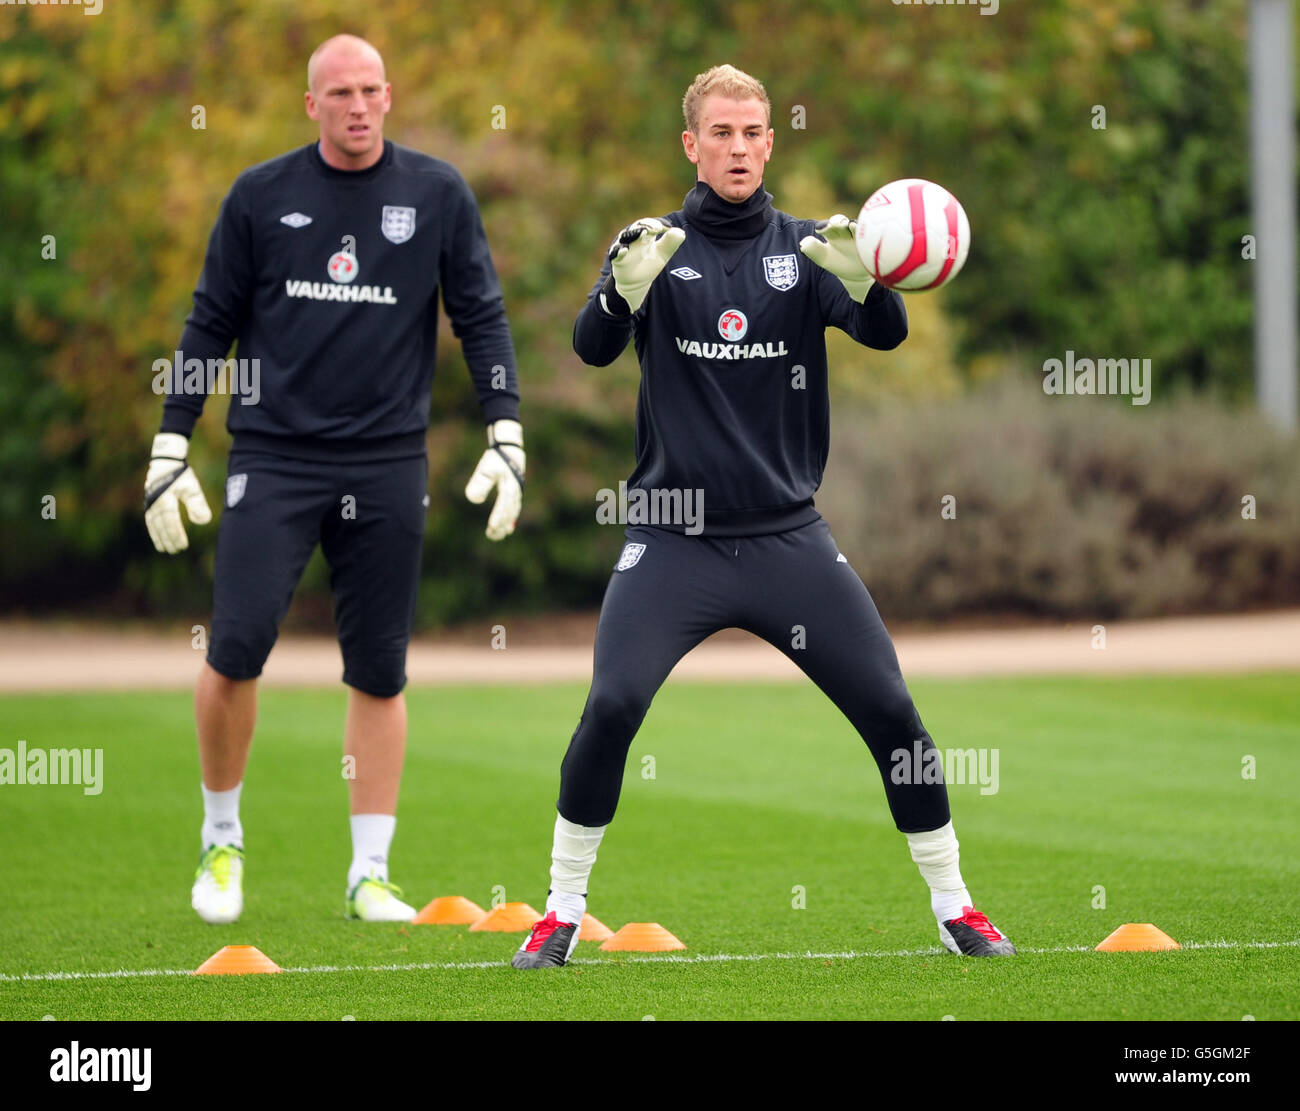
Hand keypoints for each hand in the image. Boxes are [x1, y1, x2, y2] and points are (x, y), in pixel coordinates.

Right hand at [144, 432, 211, 553]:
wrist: (165, 462)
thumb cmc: (182, 475)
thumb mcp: (193, 488)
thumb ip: (198, 504)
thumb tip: (203, 522)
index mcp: (166, 499)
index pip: (171, 522)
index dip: (176, 535)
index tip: (183, 545)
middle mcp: (155, 503)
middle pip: (161, 525)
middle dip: (168, 539)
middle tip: (176, 551)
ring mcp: (150, 503)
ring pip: (153, 524)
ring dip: (159, 537)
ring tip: (165, 549)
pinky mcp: (148, 503)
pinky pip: (149, 520)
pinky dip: (153, 531)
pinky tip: (158, 539)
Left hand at [465, 419, 524, 540]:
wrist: (510, 449)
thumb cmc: (496, 458)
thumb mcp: (486, 468)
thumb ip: (480, 483)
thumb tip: (473, 500)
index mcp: (509, 486)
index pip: (503, 504)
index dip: (498, 516)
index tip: (492, 526)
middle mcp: (515, 492)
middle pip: (509, 512)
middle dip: (501, 525)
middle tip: (491, 536)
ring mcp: (517, 493)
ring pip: (512, 513)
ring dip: (505, 525)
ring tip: (497, 536)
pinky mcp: (516, 494)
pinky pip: (514, 510)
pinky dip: (510, 520)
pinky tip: (506, 529)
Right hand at [605, 218, 685, 312]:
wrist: (636, 284)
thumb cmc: (648, 265)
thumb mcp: (662, 255)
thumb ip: (671, 243)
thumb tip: (681, 233)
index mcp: (645, 235)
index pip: (651, 224)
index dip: (659, 224)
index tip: (668, 227)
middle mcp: (633, 238)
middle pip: (638, 226)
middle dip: (647, 225)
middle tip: (657, 227)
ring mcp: (624, 247)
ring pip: (626, 237)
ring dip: (634, 234)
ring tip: (642, 232)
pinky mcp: (617, 260)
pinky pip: (616, 254)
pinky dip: (619, 251)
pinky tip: (624, 250)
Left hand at [798, 214, 875, 302]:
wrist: (857, 273)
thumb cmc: (838, 262)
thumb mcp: (824, 258)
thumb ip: (813, 250)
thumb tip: (803, 243)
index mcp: (832, 234)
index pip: (826, 227)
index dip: (824, 226)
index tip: (821, 228)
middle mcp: (845, 231)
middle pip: (841, 222)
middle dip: (839, 221)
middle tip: (838, 224)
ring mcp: (858, 235)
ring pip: (856, 227)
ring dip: (854, 225)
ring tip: (852, 226)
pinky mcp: (870, 241)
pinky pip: (871, 236)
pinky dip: (870, 234)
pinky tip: (871, 235)